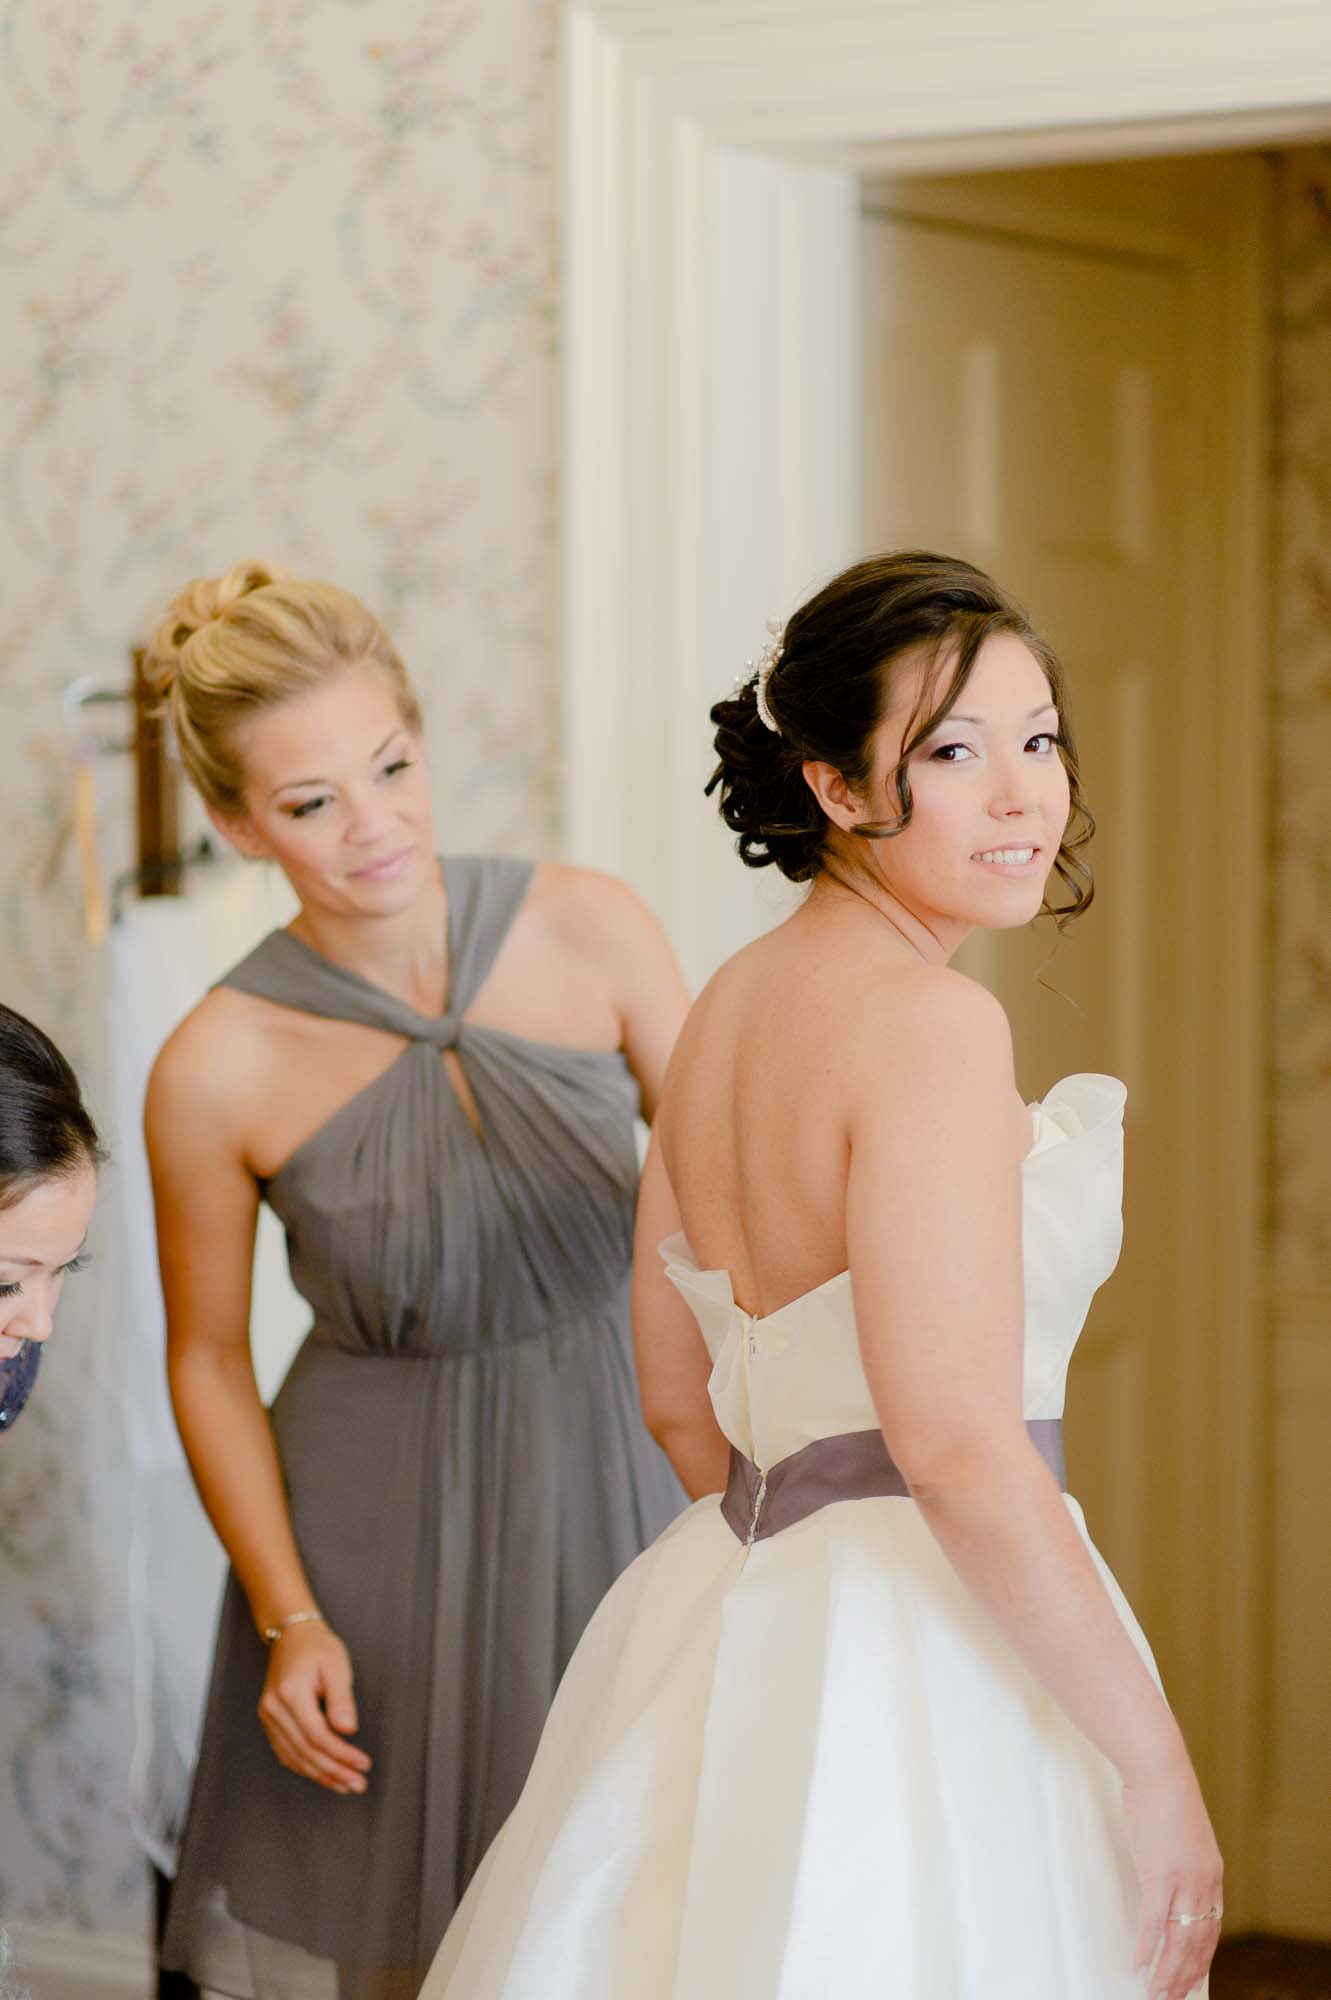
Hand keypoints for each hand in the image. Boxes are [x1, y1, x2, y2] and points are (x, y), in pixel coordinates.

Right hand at [257, 1621, 372, 1794]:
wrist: (292, 1635)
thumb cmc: (317, 1646)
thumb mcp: (337, 1666)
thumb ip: (342, 1700)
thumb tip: (348, 1730)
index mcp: (290, 1693)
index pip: (317, 1736)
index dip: (341, 1755)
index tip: (363, 1763)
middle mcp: (274, 1708)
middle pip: (305, 1751)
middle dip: (334, 1771)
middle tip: (358, 1783)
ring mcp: (268, 1717)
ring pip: (294, 1757)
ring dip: (321, 1775)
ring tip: (346, 1784)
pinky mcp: (270, 1721)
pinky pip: (287, 1752)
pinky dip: (307, 1767)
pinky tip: (325, 1774)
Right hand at [1122, 1762, 1222, 1999]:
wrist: (1159, 1770)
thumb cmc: (1165, 1796)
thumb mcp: (1185, 1835)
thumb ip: (1184, 1860)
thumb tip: (1171, 1874)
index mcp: (1212, 1875)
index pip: (1212, 1929)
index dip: (1201, 1958)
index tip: (1191, 1977)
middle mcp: (1204, 1884)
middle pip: (1198, 1943)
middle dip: (1185, 1975)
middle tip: (1172, 1998)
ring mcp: (1183, 1881)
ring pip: (1179, 1940)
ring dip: (1168, 1972)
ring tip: (1157, 1993)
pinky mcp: (1159, 1874)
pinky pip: (1154, 1922)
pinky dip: (1147, 1947)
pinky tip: (1140, 1965)